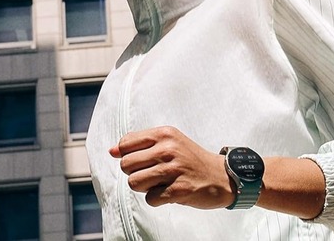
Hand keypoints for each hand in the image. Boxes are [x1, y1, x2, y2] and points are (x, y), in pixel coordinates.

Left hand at [110, 126, 234, 208]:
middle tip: (153, 174)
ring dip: (144, 188)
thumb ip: (140, 144)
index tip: (143, 161)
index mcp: (164, 134)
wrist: (222, 176)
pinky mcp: (179, 189)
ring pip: (134, 183)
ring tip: (160, 183)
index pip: (125, 144)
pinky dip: (157, 199)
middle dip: (135, 173)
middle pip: (126, 165)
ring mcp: (174, 169)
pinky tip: (170, 192)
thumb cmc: (191, 160)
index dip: (128, 156)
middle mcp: (168, 149)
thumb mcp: (170, 142)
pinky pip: (150, 199)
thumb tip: (111, 151)